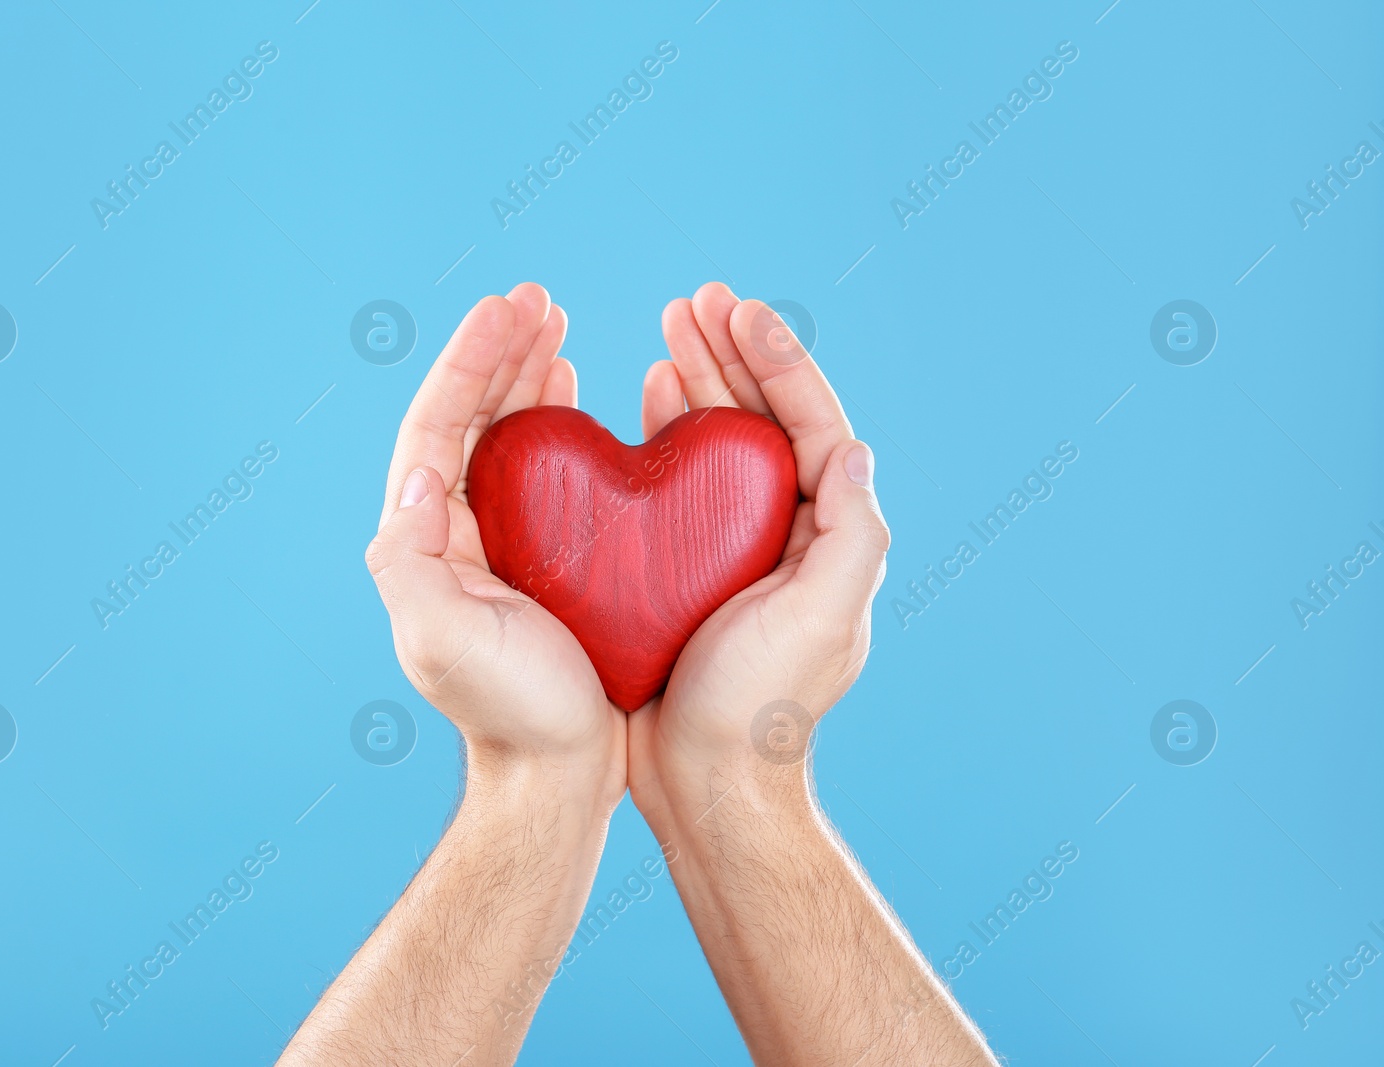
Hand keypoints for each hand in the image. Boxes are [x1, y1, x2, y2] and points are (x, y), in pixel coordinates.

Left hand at [366, 284, 625, 798]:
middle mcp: (452, 532)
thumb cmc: (511, 712)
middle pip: (467, 418)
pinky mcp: (541, 557)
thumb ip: (411, 561)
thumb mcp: (445, 642)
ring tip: (555, 327)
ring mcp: (497, 542)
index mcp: (425, 540)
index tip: (510, 311)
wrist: (556, 775)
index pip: (436, 426)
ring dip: (525, 376)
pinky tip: (578, 395)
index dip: (470, 363)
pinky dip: (555, 421)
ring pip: (503, 436)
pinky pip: (543, 471)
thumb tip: (416, 474)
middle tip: (538, 301)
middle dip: (499, 354)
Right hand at [627, 283, 890, 802]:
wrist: (701, 779)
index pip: (812, 423)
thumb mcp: (818, 620)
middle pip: (764, 418)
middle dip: (731, 354)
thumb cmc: (758, 706)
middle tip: (693, 301)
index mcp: (826, 533)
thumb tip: (856, 448)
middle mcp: (787, 528)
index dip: (778, 360)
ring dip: (697, 379)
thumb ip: (849, 536)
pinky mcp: (686, 560)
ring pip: (720, 439)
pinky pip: (680, 478)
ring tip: (665, 330)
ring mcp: (734, 542)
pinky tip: (645, 394)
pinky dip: (667, 428)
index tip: (738, 310)